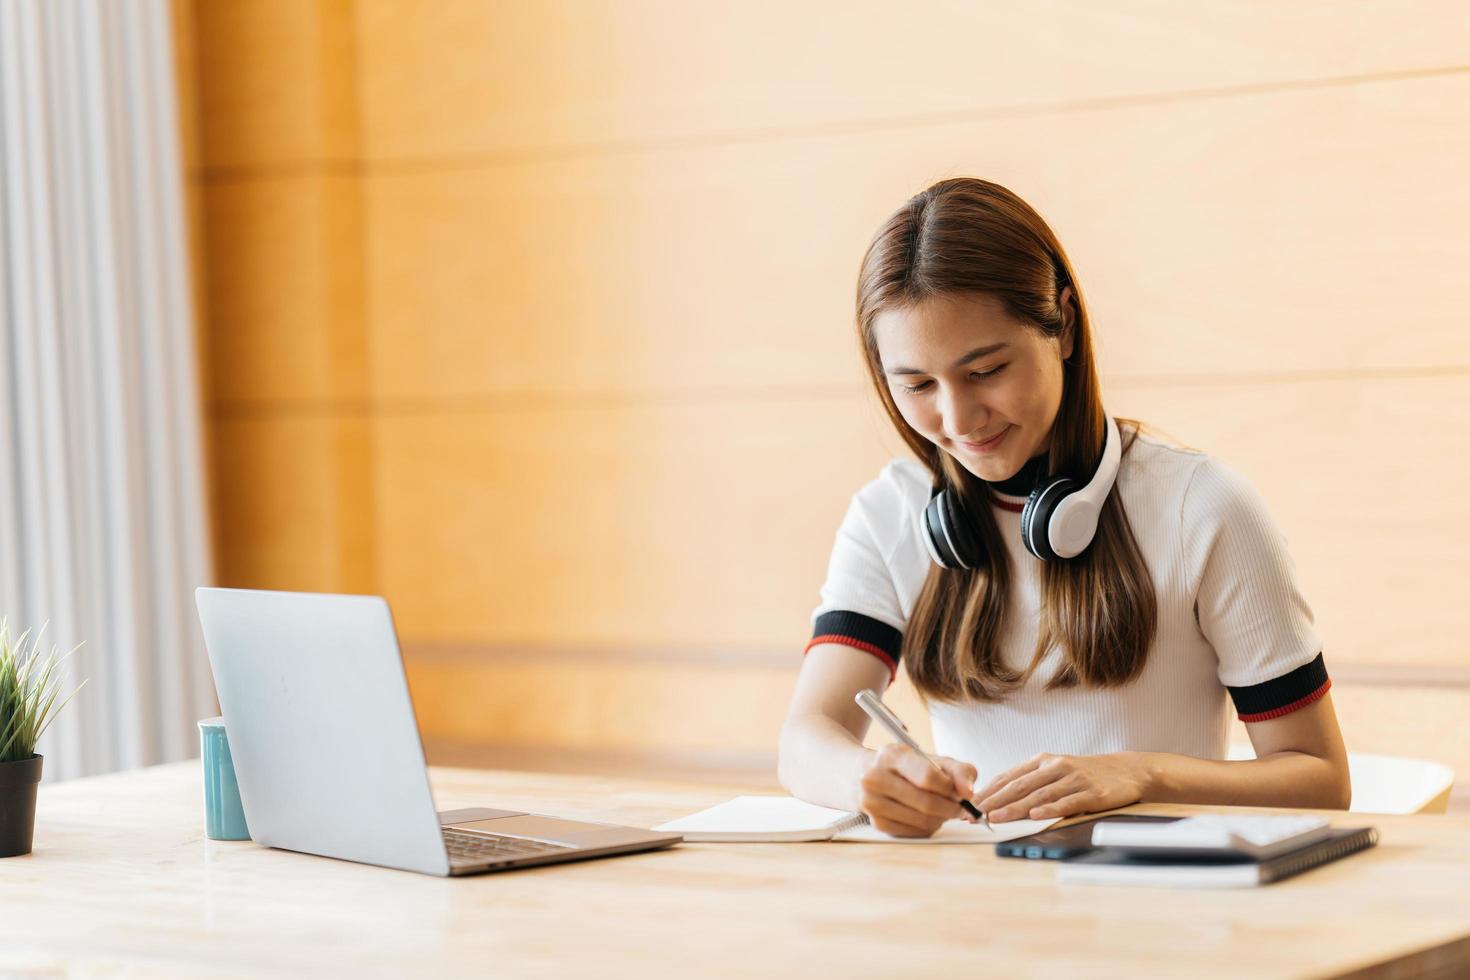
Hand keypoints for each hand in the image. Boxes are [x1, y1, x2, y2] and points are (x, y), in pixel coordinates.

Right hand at [858, 744, 977, 837]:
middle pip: (926, 802)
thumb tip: (969, 793)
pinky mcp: (876, 823)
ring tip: (944, 811)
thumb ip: (957, 770)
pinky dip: (928, 827)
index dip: (950, 788)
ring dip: (941, 819)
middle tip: (959, 807)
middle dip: (951, 808)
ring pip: (922, 820)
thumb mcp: (930, 758)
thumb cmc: (904, 766)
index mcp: (890, 755)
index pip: (927, 776)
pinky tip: (929, 817)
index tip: (961, 793)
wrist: (863, 774)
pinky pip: (914, 832)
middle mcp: (875, 778)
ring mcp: (872, 802)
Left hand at [974, 752, 1149, 822]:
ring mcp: (1073, 779)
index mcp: (1042, 761)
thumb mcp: (1055, 771)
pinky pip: (1067, 802)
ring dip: (1015, 807)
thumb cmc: (1084, 774)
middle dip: (994, 801)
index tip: (968, 805)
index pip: (1008, 777)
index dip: (987, 791)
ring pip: (1039, 794)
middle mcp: (1055, 767)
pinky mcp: (1091, 792)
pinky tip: (1036, 815)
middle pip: (1019, 786)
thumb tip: (999, 798)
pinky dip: (1050, 808)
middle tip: (974, 814)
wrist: (1126, 770)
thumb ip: (1031, 781)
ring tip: (996, 817)